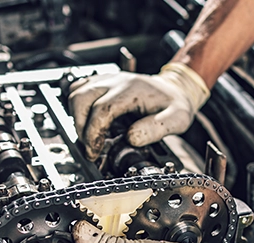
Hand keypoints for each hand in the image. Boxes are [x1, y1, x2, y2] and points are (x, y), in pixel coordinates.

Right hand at [69, 63, 209, 160]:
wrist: (174, 89)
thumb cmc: (174, 104)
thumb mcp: (176, 120)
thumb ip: (157, 129)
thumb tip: (132, 138)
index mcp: (132, 89)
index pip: (102, 109)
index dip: (94, 133)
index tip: (95, 151)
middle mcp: (116, 81)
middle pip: (82, 98)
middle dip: (81, 127)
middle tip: (90, 147)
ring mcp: (107, 79)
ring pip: (76, 93)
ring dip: (77, 118)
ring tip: (89, 137)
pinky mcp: (102, 82)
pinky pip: (79, 89)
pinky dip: (77, 107)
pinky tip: (88, 122)